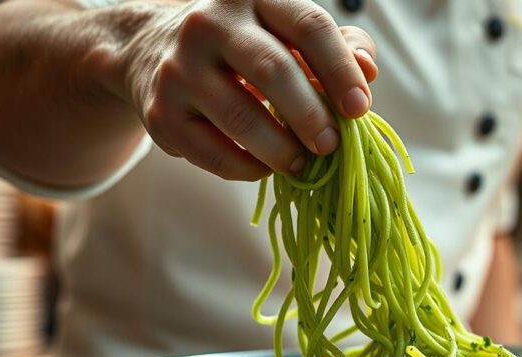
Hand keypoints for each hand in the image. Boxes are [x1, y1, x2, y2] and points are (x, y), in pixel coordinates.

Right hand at [119, 0, 375, 180]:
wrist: (154, 50)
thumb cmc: (245, 46)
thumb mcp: (288, 33)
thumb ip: (338, 47)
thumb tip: (368, 70)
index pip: (309, 26)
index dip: (341, 71)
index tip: (360, 109)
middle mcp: (210, 23)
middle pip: (273, 71)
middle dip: (311, 116)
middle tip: (331, 145)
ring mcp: (179, 68)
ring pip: (242, 118)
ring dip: (282, 151)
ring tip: (302, 163)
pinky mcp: (161, 113)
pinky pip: (214, 154)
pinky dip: (249, 169)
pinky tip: (265, 167)